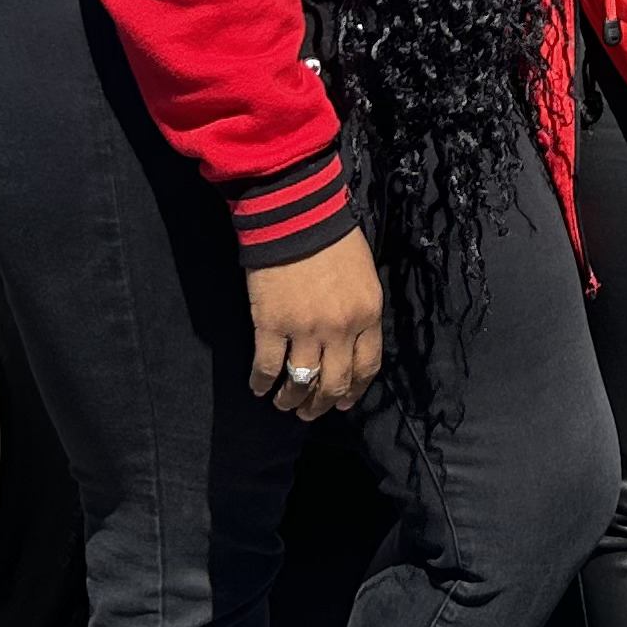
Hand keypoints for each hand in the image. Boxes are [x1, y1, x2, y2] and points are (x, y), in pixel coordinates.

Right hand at [245, 232, 382, 419]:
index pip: (367, 366)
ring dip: (292, 399)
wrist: (297, 214)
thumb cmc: (332, 237)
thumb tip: (349, 341)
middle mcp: (340, 330)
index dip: (354, 390)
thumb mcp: (363, 276)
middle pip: (335, 382)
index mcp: (367, 315)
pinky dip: (262, 382)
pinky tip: (258, 388)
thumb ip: (360, 311)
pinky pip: (267, 366)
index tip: (343, 402)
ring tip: (284, 404)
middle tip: (310, 412)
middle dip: (322, 404)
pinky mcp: (271, 325)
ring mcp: (305, 330)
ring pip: (301, 382)